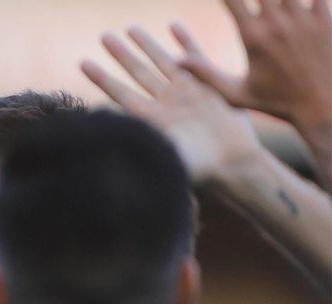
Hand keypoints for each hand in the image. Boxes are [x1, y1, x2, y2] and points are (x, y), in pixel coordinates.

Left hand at [83, 28, 263, 183]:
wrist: (235, 162)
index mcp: (152, 119)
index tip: (82, 62)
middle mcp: (165, 103)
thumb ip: (145, 142)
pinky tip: (174, 25)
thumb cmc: (200, 165)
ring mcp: (187, 93)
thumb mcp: (166, 155)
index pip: (120, 93)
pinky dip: (186, 42)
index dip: (102, 78)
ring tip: (131, 28)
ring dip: (148, 45)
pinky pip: (197, 58)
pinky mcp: (209, 87)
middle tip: (104, 36)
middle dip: (121, 54)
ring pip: (163, 62)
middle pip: (138, 73)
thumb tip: (114, 137)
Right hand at [176, 1, 331, 128]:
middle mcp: (277, 22)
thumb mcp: (234, 93)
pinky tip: (298, 4)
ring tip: (271, 4)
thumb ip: (204, 75)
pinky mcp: (326, 18)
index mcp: (252, 36)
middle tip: (252, 4)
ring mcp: (303, 18)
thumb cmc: (276, 102)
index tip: (225, 0)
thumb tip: (175, 61)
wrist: (321, 106)